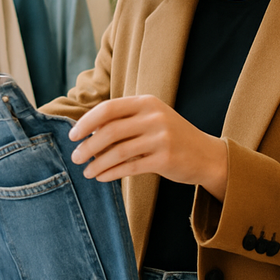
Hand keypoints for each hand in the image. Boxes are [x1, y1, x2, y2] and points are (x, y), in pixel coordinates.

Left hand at [68, 95, 228, 201]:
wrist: (206, 155)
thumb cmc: (171, 137)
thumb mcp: (152, 119)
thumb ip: (125, 121)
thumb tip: (87, 131)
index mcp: (147, 102)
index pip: (109, 108)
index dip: (87, 122)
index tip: (73, 135)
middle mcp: (155, 117)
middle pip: (110, 131)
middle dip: (88, 146)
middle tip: (76, 157)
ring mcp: (162, 138)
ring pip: (118, 152)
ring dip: (97, 163)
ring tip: (87, 172)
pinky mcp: (165, 159)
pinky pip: (130, 167)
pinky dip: (111, 173)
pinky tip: (102, 177)